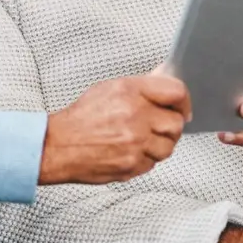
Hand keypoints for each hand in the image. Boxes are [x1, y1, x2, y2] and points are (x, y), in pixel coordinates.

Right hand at [38, 75, 190, 184]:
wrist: (59, 145)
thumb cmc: (81, 117)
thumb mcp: (110, 89)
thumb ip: (142, 86)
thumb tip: (165, 76)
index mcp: (129, 91)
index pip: (176, 92)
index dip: (184, 101)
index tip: (182, 107)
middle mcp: (135, 116)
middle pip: (176, 123)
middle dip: (171, 125)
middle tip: (159, 125)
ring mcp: (135, 143)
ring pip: (168, 146)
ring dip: (160, 144)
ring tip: (141, 139)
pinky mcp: (132, 165)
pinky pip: (153, 163)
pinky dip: (145, 158)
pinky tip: (130, 151)